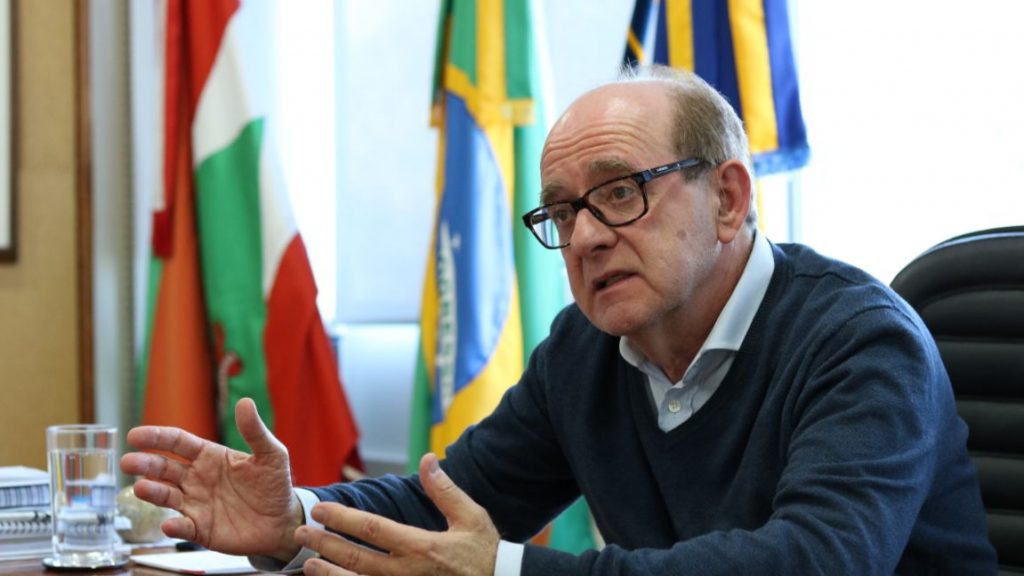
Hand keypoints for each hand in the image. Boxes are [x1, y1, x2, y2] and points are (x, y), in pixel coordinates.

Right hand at [119, 398, 303, 558]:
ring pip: (166, 496)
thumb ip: (255, 432)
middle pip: (164, 468)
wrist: (283, 520)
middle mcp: (196, 478)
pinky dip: (174, 527)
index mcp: (209, 456)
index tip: (136, 435)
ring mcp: (195, 504)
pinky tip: (169, 524)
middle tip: (127, 461)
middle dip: (145, 464)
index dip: (157, 437)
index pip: (177, 442)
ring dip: (152, 492)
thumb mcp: (271, 454)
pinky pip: (183, 527)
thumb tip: (246, 401)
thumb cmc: (274, 483)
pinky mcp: (200, 529)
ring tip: (140, 488)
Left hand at [295, 453, 498, 575]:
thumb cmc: (484, 552)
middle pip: (355, 558)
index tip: (320, 509)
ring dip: (329, 574)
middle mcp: (406, 572)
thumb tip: (427, 458)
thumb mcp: (470, 517)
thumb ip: (444, 489)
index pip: (372, 530)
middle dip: (324, 544)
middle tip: (300, 533)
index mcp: (421, 547)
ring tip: (307, 564)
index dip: (342, 519)